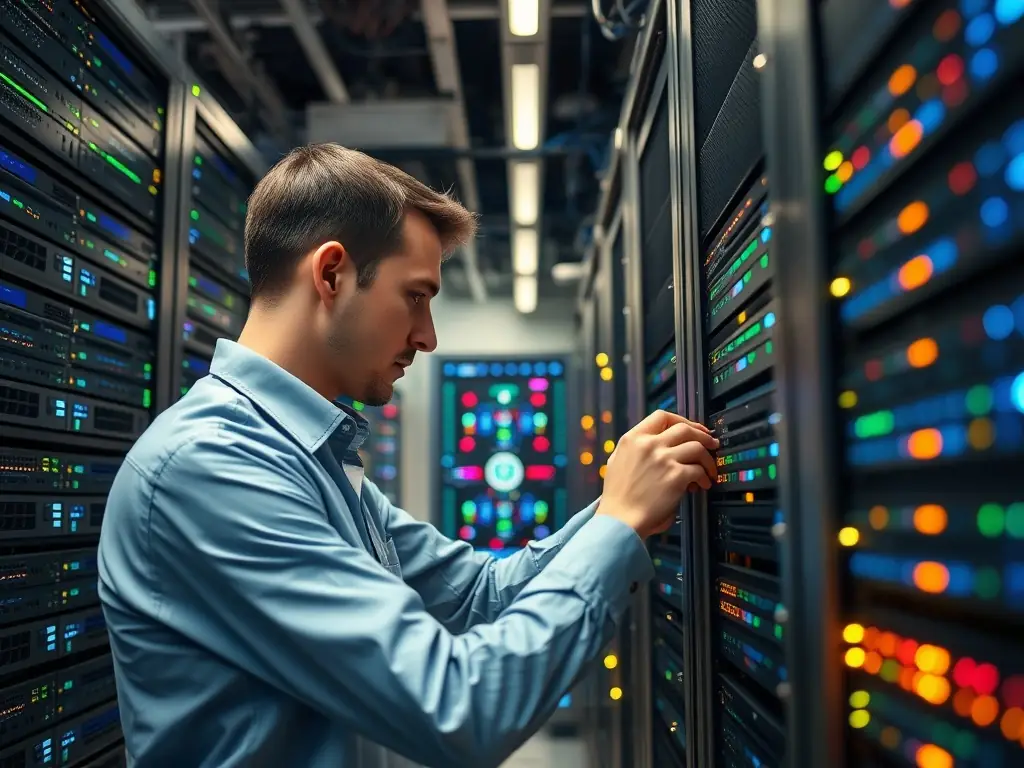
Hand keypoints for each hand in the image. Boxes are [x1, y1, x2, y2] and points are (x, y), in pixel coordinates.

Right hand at [598, 410, 717, 539]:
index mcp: (633, 439)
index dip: (682, 420)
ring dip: (708, 459)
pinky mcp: (676, 476)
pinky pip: (699, 470)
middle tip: (711, 444)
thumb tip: (657, 444)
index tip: (693, 428)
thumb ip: (635, 449)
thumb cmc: (618, 497)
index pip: (662, 416)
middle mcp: (649, 444)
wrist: (620, 519)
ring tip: (709, 471)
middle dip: (702, 435)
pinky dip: (705, 477)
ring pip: (697, 447)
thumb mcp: (617, 462)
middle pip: (684, 428)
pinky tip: (702, 485)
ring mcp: (663, 459)